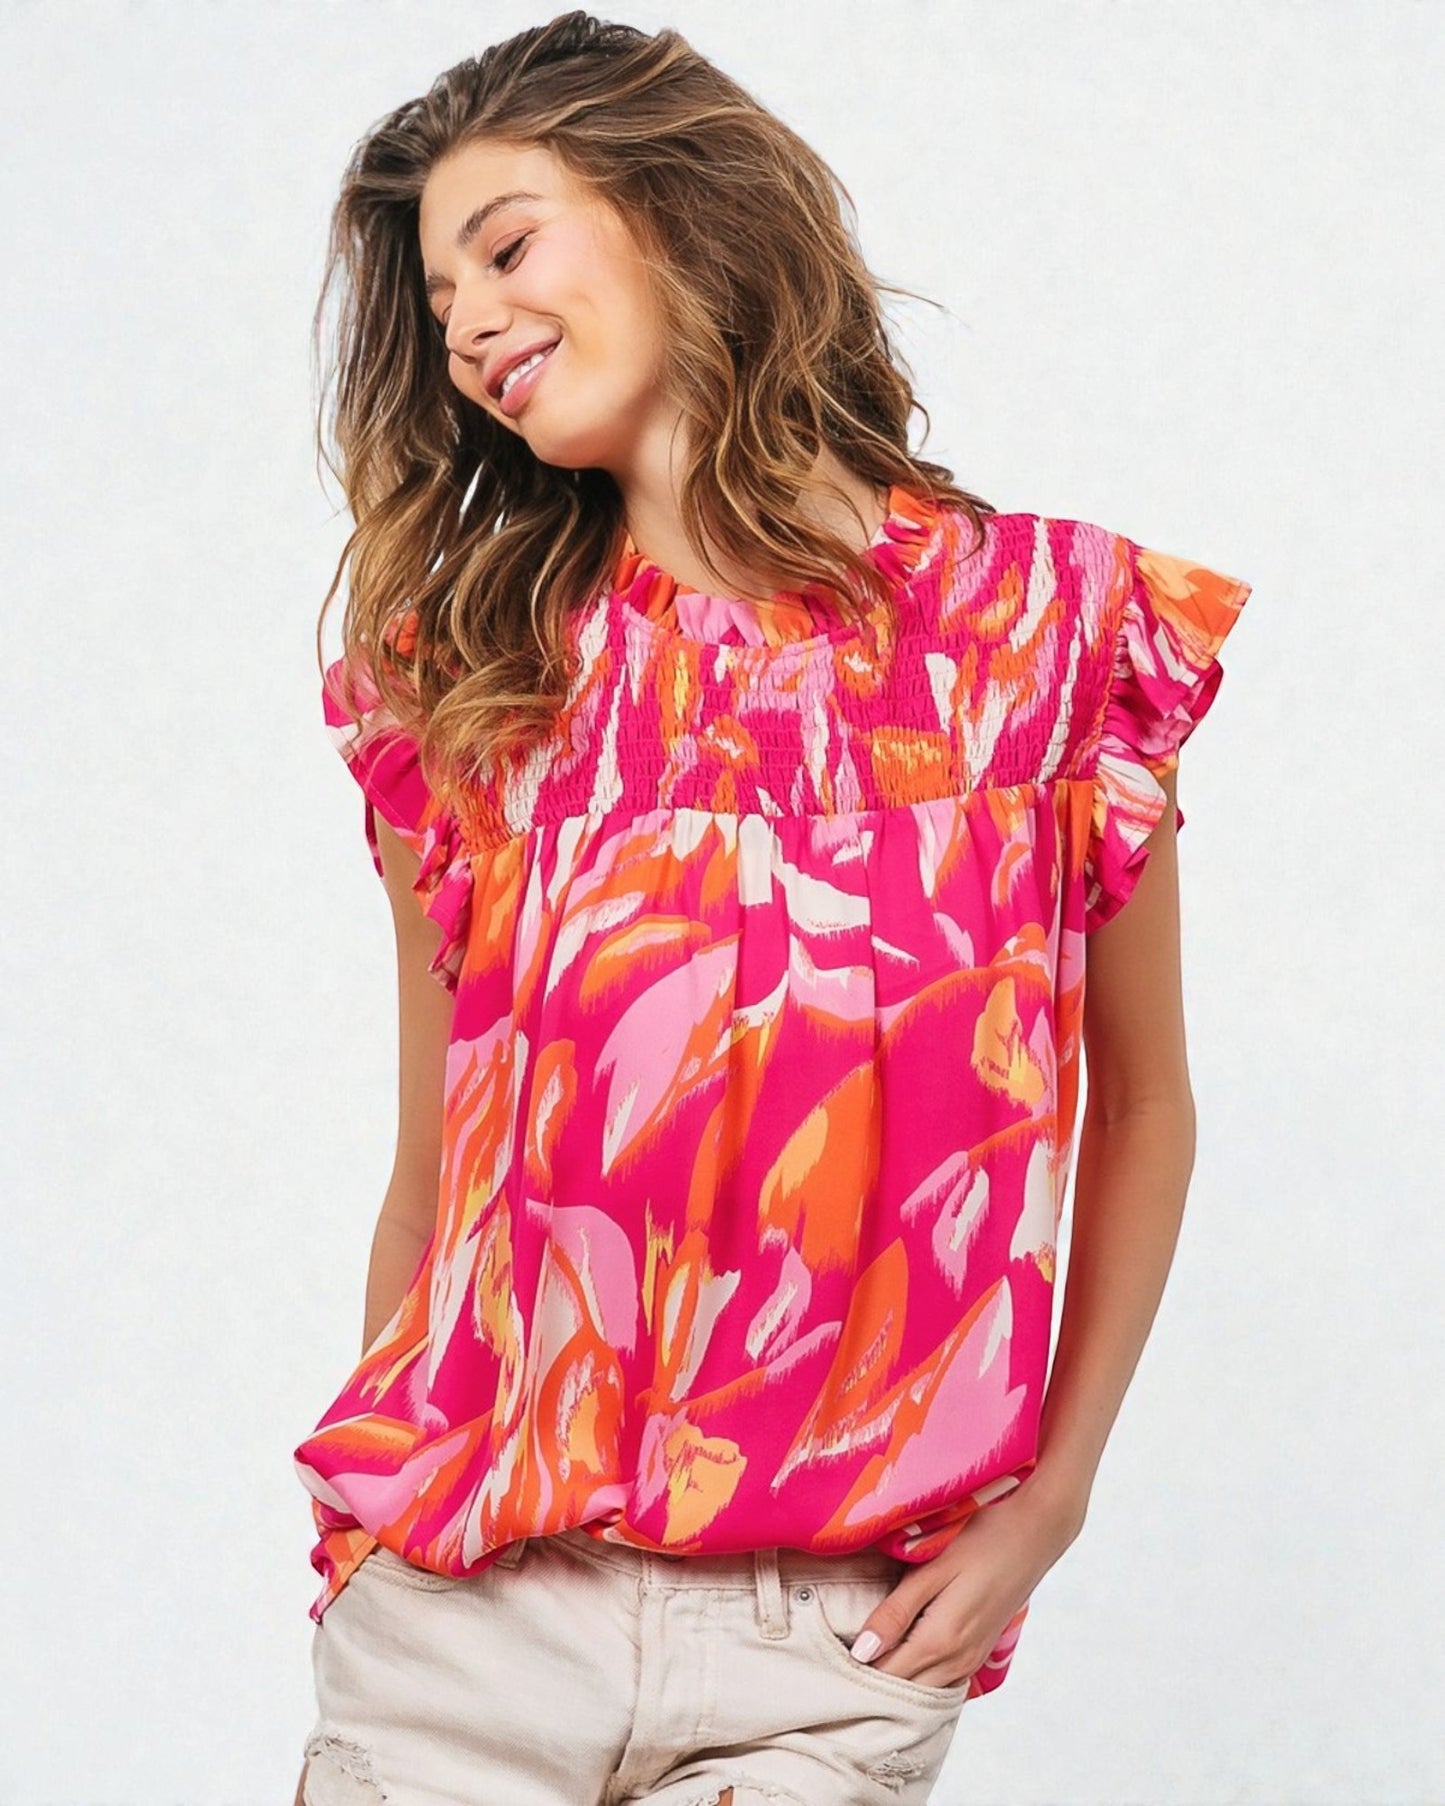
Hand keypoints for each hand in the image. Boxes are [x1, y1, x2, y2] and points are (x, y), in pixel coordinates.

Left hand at [853, 1482, 1082, 1690]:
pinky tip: (901, 1661)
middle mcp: (957, 1660)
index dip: (854, 1677)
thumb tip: (861, 1652)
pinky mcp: (979, 1651)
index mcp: (941, 1640)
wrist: (1036, 1532)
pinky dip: (918, 1678)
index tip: (825, 1667)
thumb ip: (896, 1611)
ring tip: (860, 1669)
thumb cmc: (982, 1538)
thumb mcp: (934, 1568)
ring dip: (894, 1683)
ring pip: (923, 1690)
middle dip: (870, 1686)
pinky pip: (941, 1680)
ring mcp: (972, 1659)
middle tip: (834, 1671)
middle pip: (903, 1692)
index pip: (886, 1677)